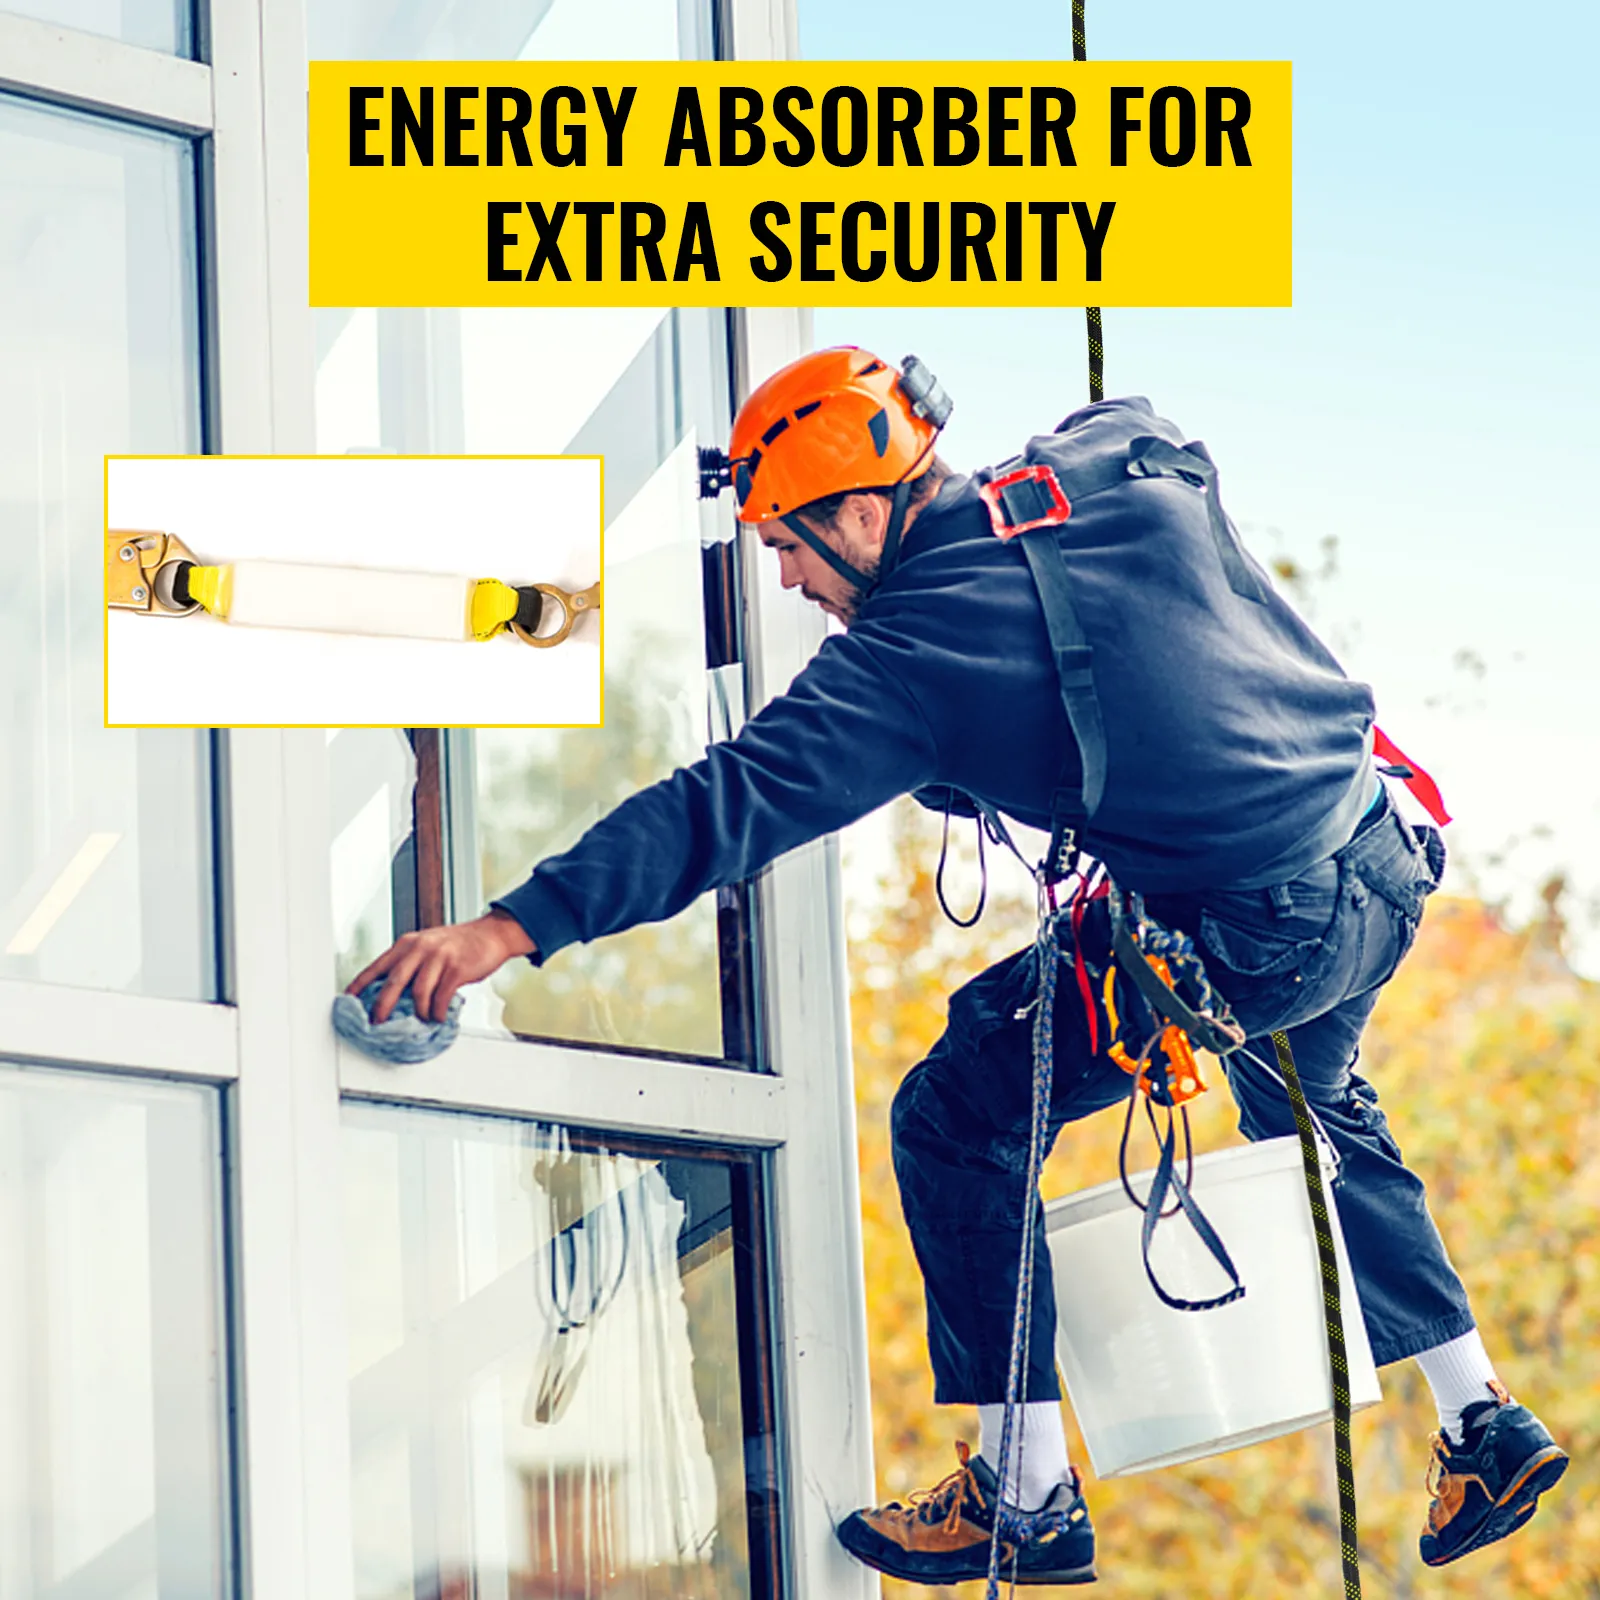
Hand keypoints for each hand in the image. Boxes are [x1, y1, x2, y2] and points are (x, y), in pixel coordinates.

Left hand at [347, 910, 536, 1024]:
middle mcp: (420, 948)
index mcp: (408, 943)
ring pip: (418, 993)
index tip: (347, 999)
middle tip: (377, 1022)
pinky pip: (441, 997)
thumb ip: (411, 963)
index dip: (360, 984)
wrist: (491, 934)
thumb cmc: (459, 944)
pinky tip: (439, 1016)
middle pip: (393, 982)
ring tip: (423, 1019)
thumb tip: (392, 993)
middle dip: (382, 1006)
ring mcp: (439, 957)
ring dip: (419, 1011)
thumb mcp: (428, 945)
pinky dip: (437, 1011)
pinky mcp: (457, 969)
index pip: (377, 965)